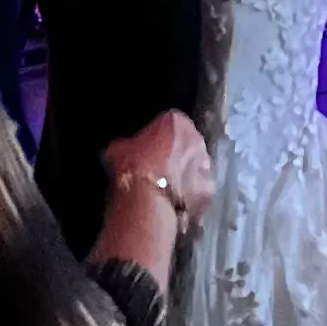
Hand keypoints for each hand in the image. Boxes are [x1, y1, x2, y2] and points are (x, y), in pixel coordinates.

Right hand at [108, 110, 217, 225]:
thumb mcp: (118, 150)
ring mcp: (206, 165)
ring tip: (165, 187)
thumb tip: (122, 151)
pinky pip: (198, 189)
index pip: (168, 122)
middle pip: (187, 143)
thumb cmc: (133, 169)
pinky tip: (173, 202)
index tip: (146, 148)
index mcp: (176, 121)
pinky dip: (189, 194)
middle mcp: (197, 139)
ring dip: (185, 173)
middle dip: (175, 153)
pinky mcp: (209, 190)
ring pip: (196, 166)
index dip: (156, 136)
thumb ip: (126, 146)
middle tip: (157, 167)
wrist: (149, 203)